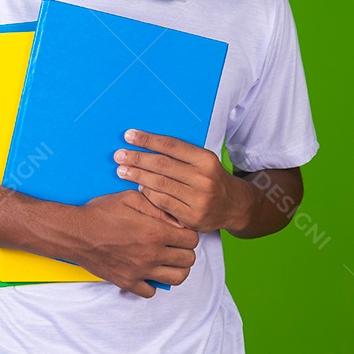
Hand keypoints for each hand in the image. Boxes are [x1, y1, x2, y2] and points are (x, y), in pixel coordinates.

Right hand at [75, 189, 198, 298]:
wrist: (75, 233)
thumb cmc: (101, 212)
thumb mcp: (131, 198)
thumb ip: (158, 207)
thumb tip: (179, 220)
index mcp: (155, 232)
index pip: (192, 239)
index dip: (189, 233)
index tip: (180, 230)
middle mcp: (151, 254)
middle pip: (189, 260)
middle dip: (186, 250)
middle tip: (176, 244)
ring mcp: (140, 271)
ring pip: (177, 278)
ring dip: (176, 268)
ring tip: (168, 259)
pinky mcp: (127, 282)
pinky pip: (151, 291)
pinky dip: (154, 283)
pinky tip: (148, 270)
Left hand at [114, 128, 247, 233]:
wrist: (234, 206)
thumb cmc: (212, 179)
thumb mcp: (204, 162)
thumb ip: (180, 155)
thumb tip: (146, 145)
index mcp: (206, 159)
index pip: (171, 145)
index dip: (148, 139)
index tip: (129, 135)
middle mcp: (204, 178)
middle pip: (163, 165)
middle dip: (137, 158)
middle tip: (119, 155)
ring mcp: (199, 199)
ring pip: (160, 184)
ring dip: (137, 176)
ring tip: (122, 170)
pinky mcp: (192, 217)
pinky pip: (163, 203)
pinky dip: (147, 194)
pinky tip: (138, 188)